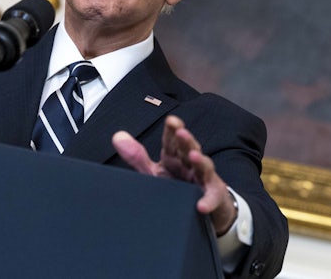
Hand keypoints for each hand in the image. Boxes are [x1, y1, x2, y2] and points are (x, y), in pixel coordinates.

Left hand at [112, 115, 237, 234]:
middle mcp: (189, 165)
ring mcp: (203, 179)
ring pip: (203, 167)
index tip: (170, 121)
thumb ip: (137, 156)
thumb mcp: (154, 172)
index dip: (172, 130)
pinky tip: (201, 204)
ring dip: (200, 161)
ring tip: (193, 157)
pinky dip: (208, 200)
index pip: (172, 141)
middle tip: (181, 132)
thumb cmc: (176, 187)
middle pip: (189, 149)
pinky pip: (212, 198)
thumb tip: (117, 136)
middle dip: (186, 140)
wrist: (199, 209)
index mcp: (174, 158)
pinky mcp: (213, 196)